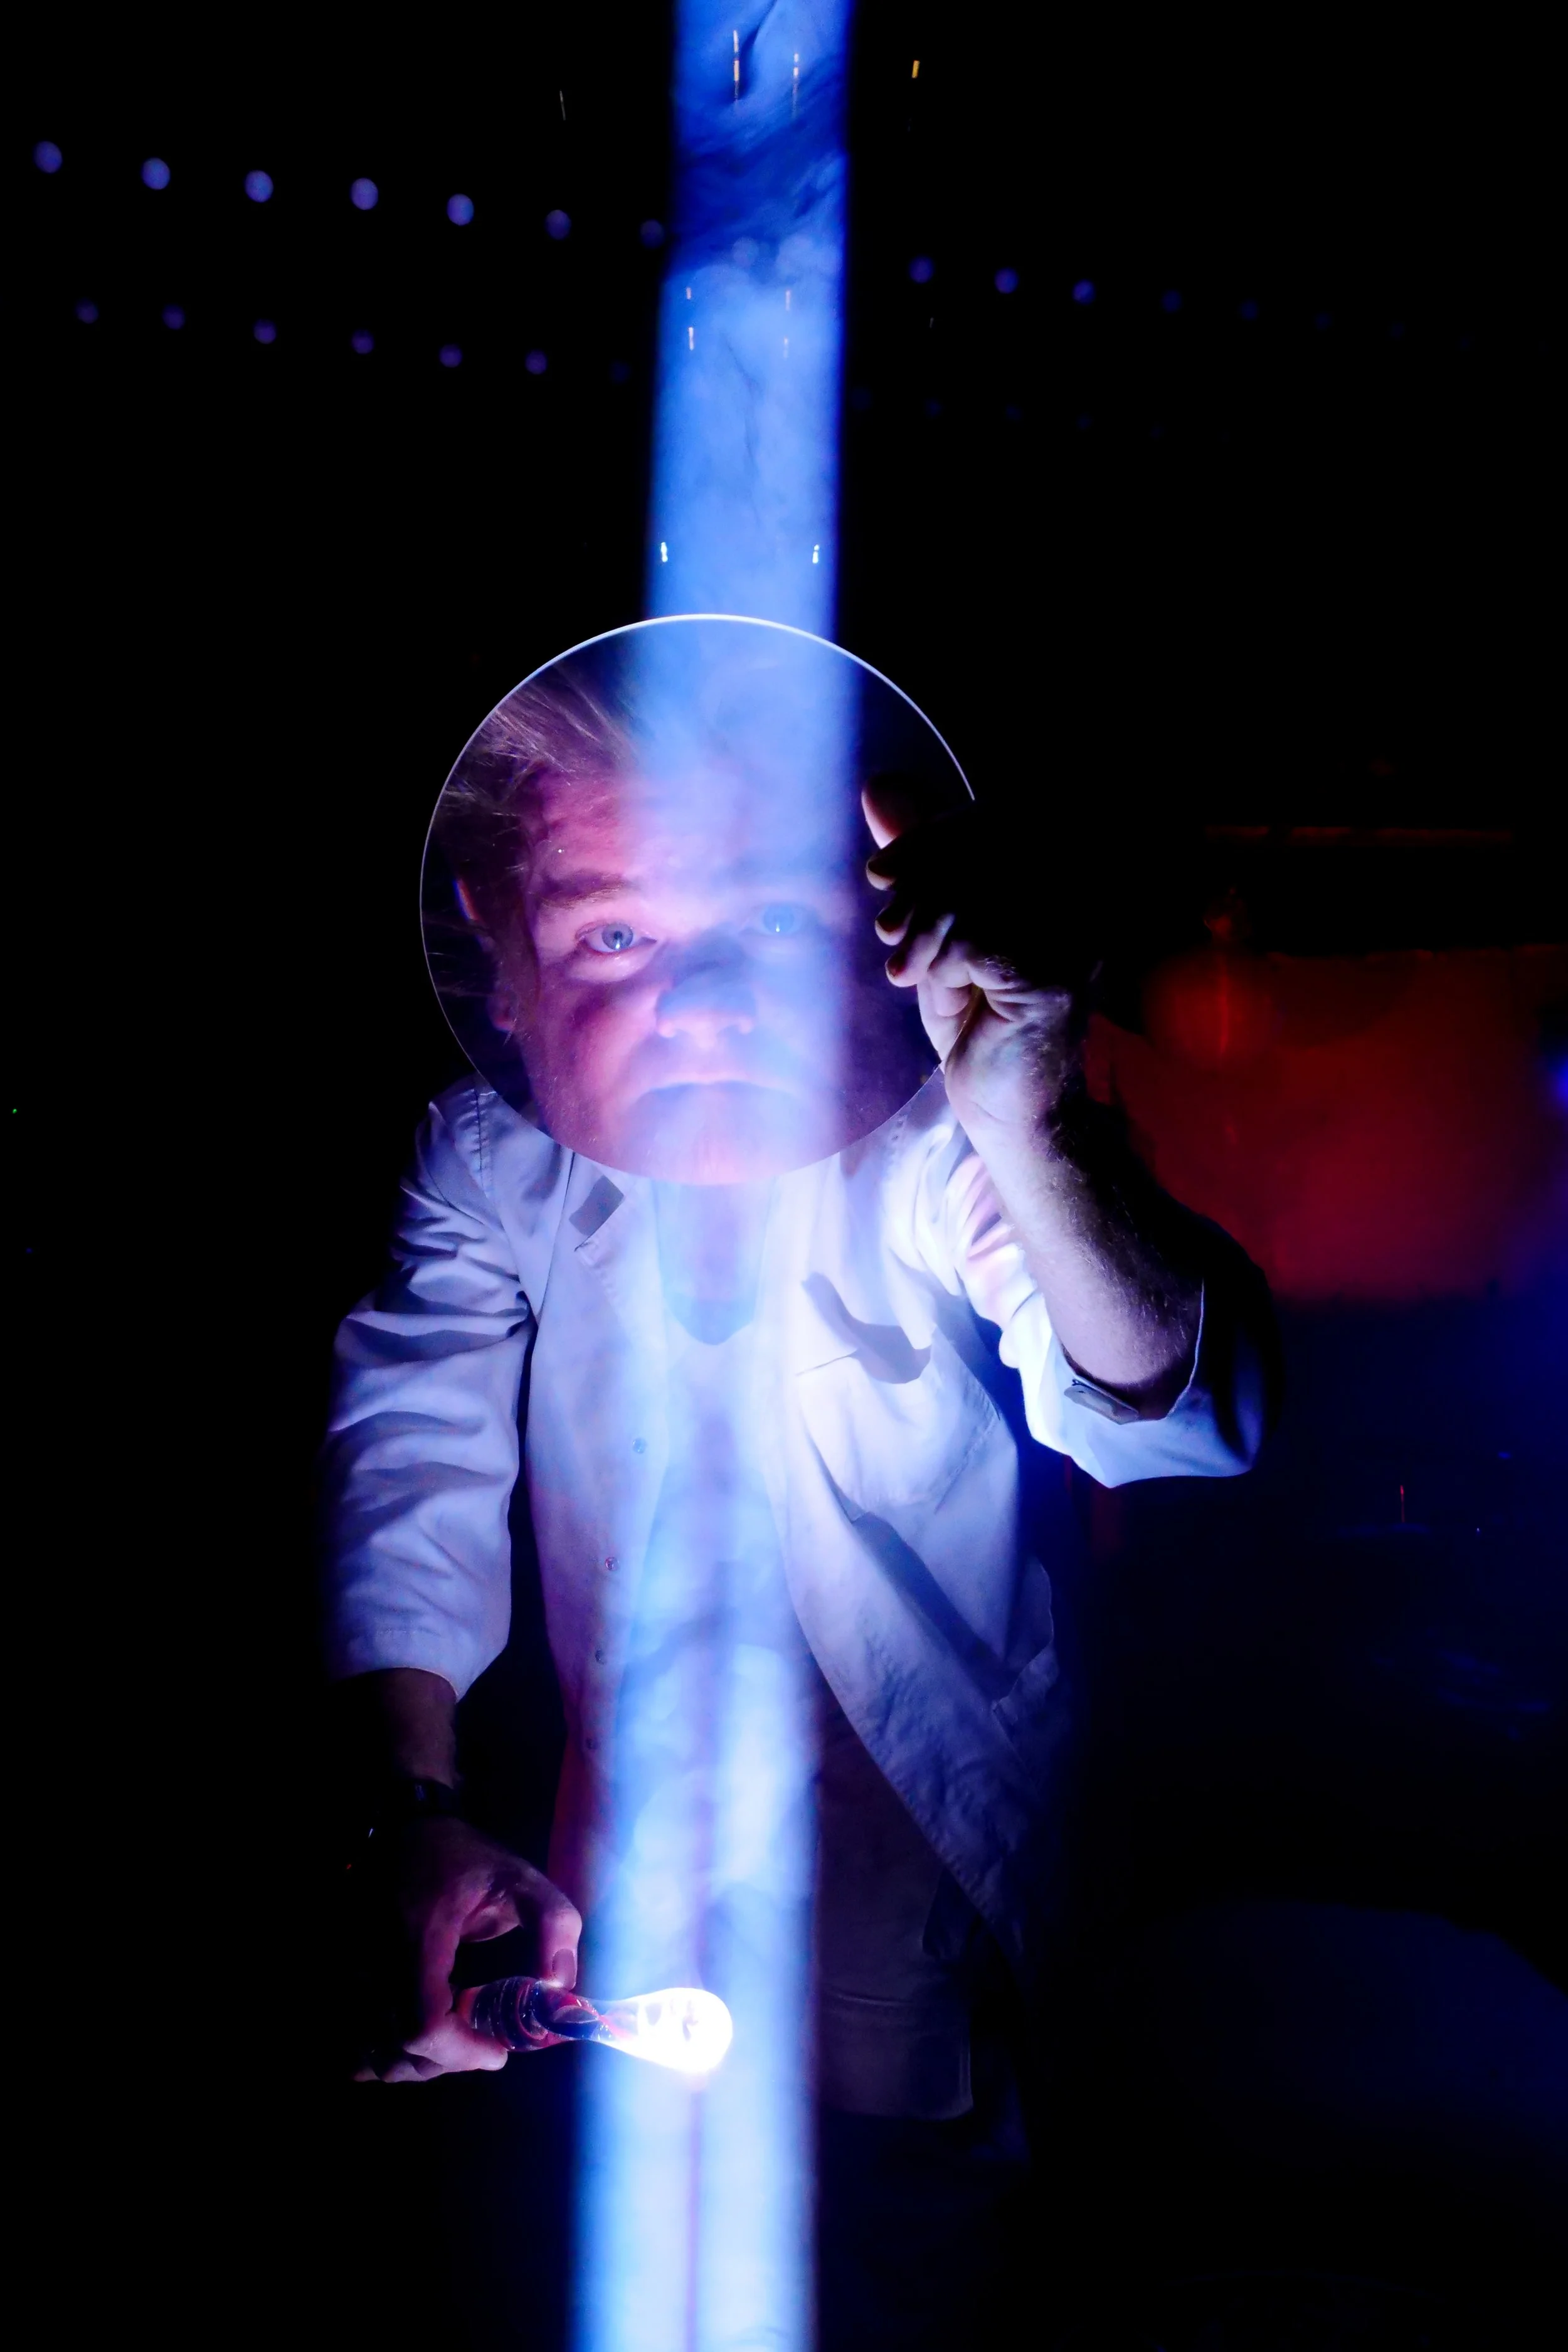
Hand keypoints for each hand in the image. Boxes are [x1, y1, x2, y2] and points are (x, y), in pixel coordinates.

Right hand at [353, 1817, 581, 2084]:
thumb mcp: (520, 1879)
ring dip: (417, 2063)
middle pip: (397, 2049)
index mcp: (418, 1938)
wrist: (405, 1831)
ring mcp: (349, 1973)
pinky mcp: (341, 1978)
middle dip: (449, 2060)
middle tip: (483, 2044)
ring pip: (372, 2052)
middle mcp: (371, 1962)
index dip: (461, 2051)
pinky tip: (414, 2043)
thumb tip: (560, 1986)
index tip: (498, 2050)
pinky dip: (382, 2053)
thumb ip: (553, 1923)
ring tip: (455, 2041)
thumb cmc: (465, 1861)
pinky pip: (353, 2037)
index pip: (423, 2025)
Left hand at [862, 781, 1093, 1140]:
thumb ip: (920, 859)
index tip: (883, 873)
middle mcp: (1084, 898)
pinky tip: (934, 989)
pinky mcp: (1054, 979)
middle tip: (889, 928)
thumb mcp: (939, 930)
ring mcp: (1075, 937)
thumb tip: (878, 785)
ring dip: (920, 930)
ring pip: (969, 895)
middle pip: (984, 847)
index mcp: (1062, 876)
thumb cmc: (979, 1023)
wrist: (1011, 1114)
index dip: (933, 835)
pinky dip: (936, 964)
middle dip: (919, 882)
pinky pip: (970, 940)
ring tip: (906, 968)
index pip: (1000, 816)